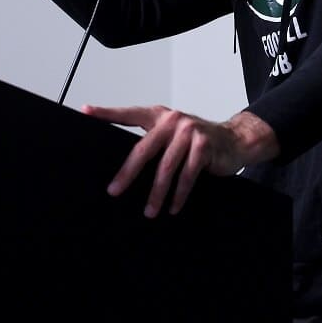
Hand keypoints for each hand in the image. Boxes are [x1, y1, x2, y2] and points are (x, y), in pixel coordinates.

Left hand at [80, 105, 278, 216]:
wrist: (235, 140)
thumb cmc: (198, 141)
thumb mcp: (174, 135)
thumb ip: (154, 142)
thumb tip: (127, 168)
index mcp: (159, 116)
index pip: (129, 113)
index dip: (107, 112)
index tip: (86, 112)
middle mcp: (172, 120)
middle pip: (143, 149)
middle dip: (128, 174)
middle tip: (115, 190)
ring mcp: (189, 131)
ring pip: (166, 167)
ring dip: (156, 193)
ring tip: (149, 210)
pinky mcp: (204, 145)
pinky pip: (187, 175)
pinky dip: (179, 194)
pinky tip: (173, 206)